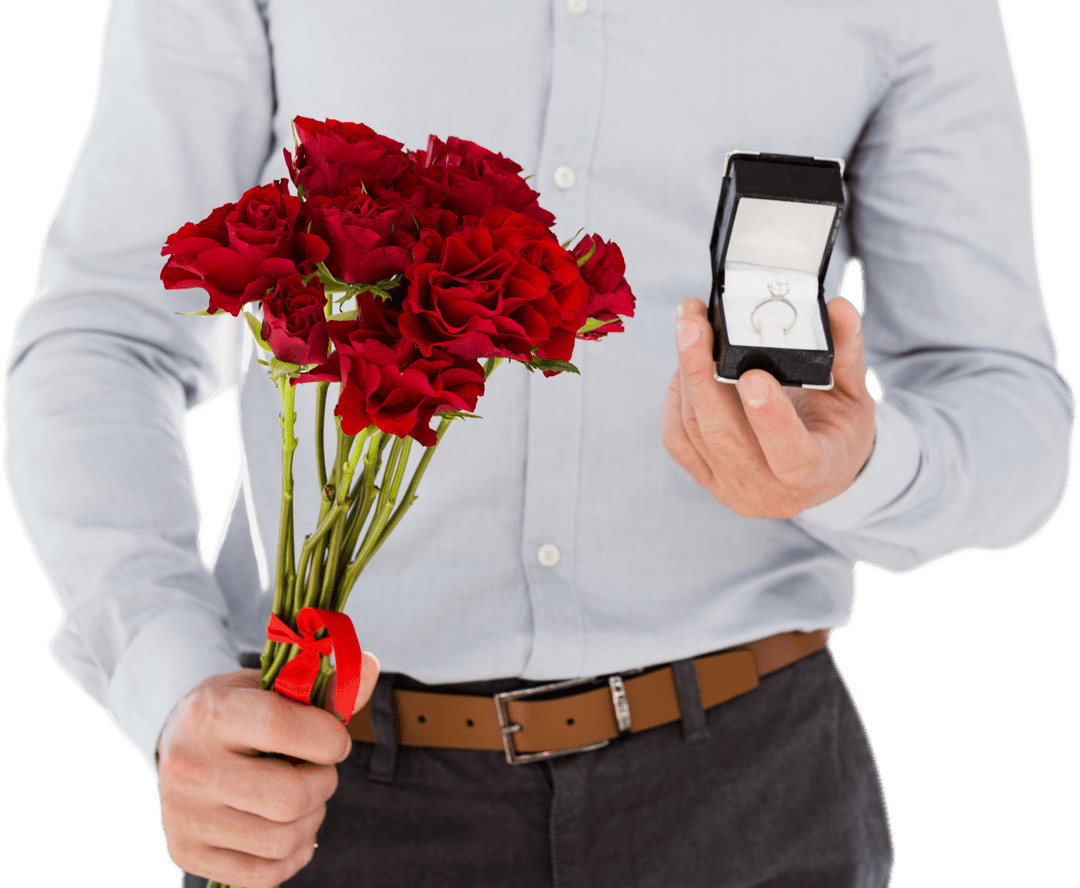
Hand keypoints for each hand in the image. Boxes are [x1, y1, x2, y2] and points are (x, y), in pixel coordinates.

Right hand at [156, 652, 379, 887]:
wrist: (176, 741)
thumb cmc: (237, 710)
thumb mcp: (271, 685)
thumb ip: (324, 685)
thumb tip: (371, 667)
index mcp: (211, 713)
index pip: (281, 727)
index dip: (328, 737)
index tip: (336, 740)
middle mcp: (190, 766)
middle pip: (288, 797)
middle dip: (325, 784)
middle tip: (322, 771)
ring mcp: (185, 815)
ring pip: (280, 839)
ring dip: (312, 819)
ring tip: (306, 798)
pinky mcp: (186, 852)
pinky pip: (262, 874)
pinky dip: (293, 855)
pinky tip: (293, 829)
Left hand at [661, 296, 874, 518]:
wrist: (820, 475)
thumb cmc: (839, 431)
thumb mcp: (856, 396)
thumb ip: (846, 354)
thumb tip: (839, 308)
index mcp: (817, 471)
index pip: (791, 456)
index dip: (769, 419)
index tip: (753, 375)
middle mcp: (770, 489)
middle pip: (724, 437)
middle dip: (702, 376)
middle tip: (692, 325)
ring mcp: (733, 489)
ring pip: (694, 433)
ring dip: (686, 377)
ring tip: (690, 330)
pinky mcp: (708, 480)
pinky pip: (677, 440)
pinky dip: (677, 398)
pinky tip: (685, 368)